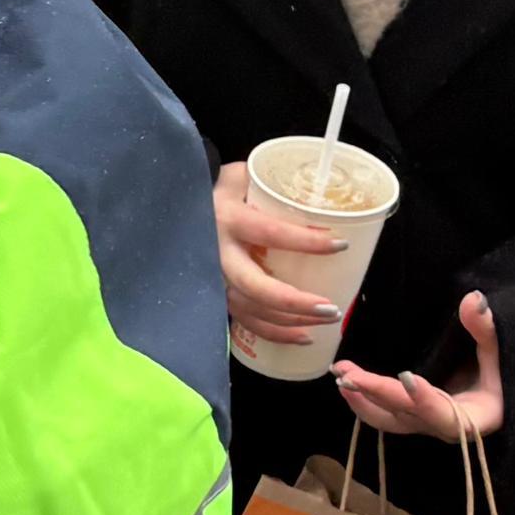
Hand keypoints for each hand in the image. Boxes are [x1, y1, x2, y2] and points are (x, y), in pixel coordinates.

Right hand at [214, 160, 352, 354]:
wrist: (173, 210)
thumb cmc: (214, 193)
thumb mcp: (236, 177)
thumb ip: (269, 181)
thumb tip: (313, 184)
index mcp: (228, 220)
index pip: (271, 233)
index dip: (306, 241)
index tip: (340, 244)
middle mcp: (219, 254)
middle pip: (258, 287)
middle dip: (296, 301)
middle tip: (330, 306)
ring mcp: (215, 279)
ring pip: (253, 310)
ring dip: (291, 321)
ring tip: (326, 318)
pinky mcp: (217, 295)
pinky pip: (246, 321)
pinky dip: (274, 333)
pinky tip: (302, 336)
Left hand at [334, 291, 505, 442]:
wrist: (502, 391)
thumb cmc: (506, 373)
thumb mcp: (501, 352)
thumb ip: (486, 329)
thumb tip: (473, 299)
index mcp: (476, 417)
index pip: (448, 416)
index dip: (426, 401)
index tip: (407, 378)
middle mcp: (447, 426)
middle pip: (409, 415)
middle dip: (379, 393)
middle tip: (349, 372)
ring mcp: (428, 424)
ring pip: (391, 420)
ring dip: (363, 400)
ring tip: (341, 377)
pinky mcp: (415, 418)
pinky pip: (387, 417)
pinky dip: (365, 403)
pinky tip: (347, 385)